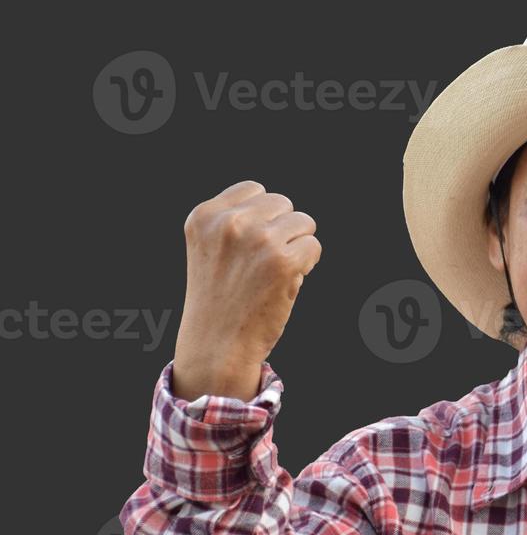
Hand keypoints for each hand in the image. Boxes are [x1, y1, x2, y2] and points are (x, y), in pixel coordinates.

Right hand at [173, 180, 321, 399]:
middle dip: (283, 229)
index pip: (254, 189)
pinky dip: (308, 264)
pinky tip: (287, 283)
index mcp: (204, 216)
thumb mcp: (212, 249)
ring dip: (297, 245)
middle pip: (282, 202)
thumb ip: (236, 222)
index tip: (254, 245)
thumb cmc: (220, 299)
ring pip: (303, 221)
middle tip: (265, 263)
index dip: (264, 216)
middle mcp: (229, 223)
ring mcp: (257, 240)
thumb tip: (279, 205)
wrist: (217, 345)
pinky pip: (314, 246)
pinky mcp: (282, 261)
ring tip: (274, 273)